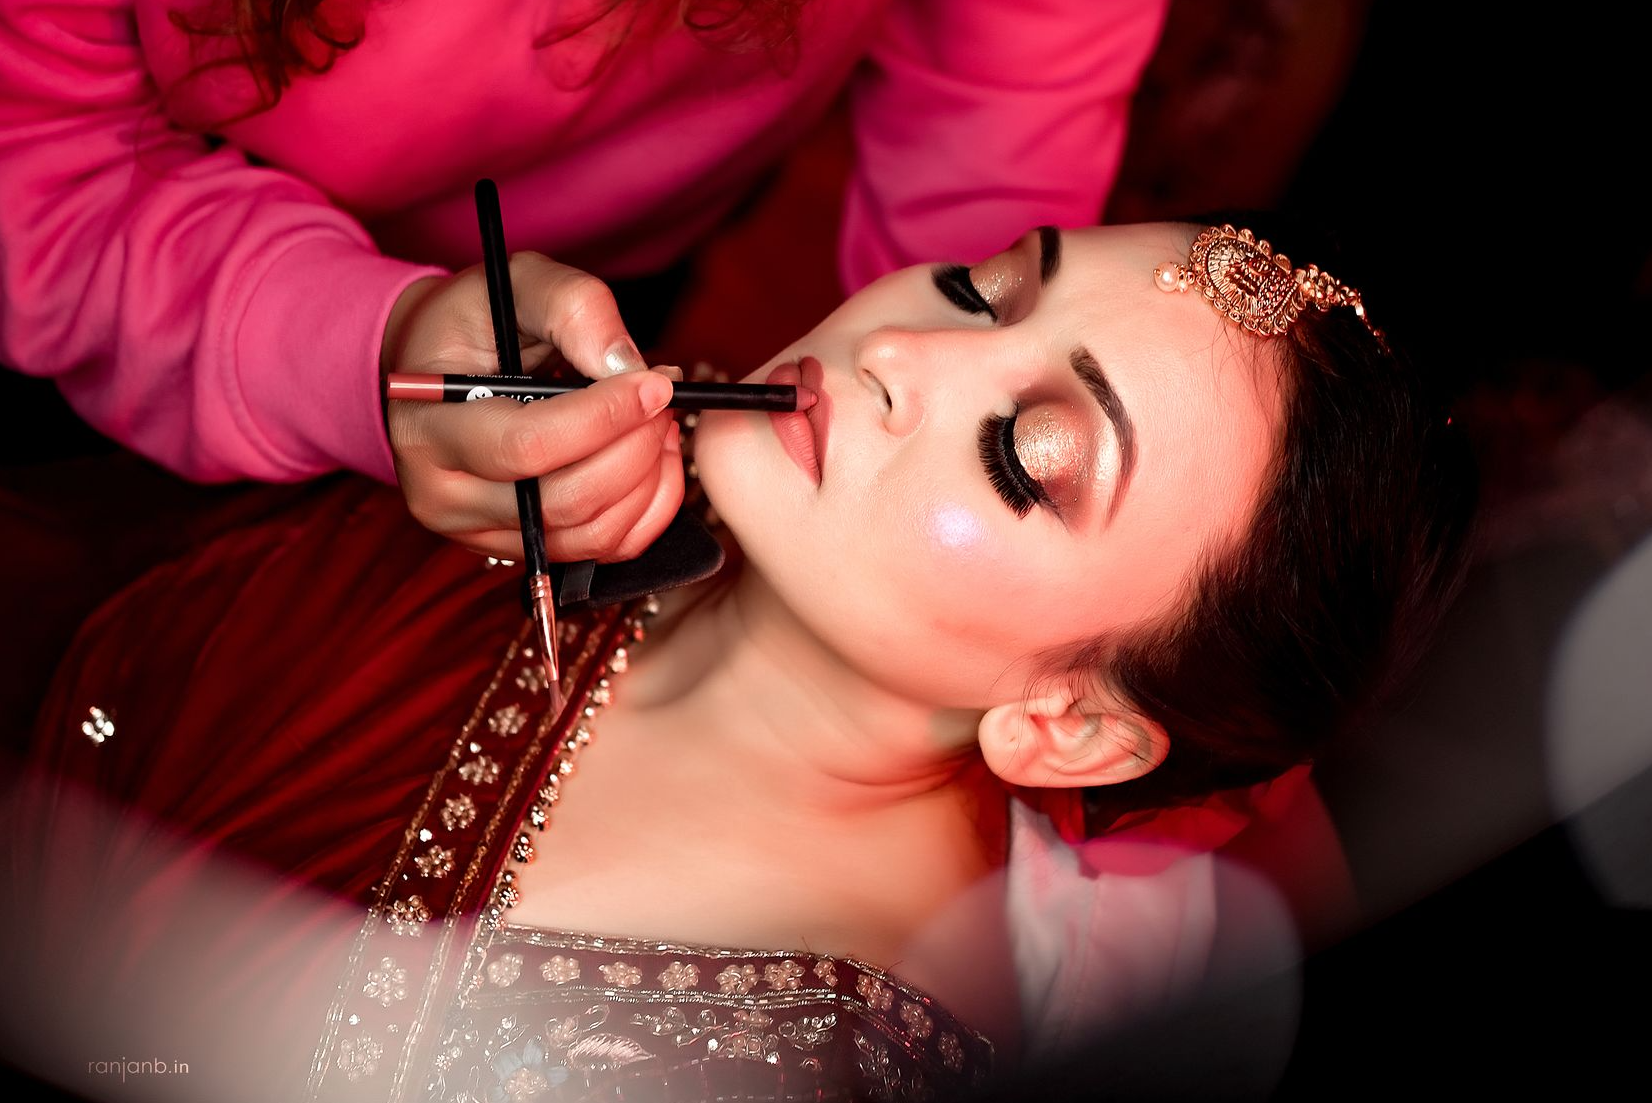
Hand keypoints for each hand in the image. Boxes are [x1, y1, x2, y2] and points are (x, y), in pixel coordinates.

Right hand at [382, 252, 683, 561]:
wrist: (437, 369)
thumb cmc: (473, 322)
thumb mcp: (516, 284)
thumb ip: (573, 308)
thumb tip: (630, 368)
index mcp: (429, 427)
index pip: (528, 445)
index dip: (605, 418)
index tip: (655, 384)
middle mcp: (444, 495)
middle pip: (565, 500)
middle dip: (635, 448)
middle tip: (663, 400)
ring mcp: (480, 534)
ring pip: (591, 534)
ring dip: (648, 480)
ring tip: (658, 424)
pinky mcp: (520, 549)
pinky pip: (602, 550)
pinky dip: (647, 511)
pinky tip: (653, 463)